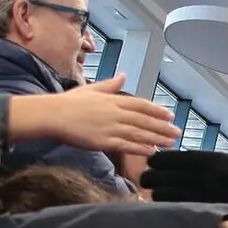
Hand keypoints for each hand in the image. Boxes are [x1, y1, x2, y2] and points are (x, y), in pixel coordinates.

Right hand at [13, 74, 180, 154]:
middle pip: (144, 120)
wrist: (50, 115)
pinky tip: (152, 151)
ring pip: (139, 133)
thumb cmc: (68, 103)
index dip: (157, 110)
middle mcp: (114, 113)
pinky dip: (140, 148)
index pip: (141, 104)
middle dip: (163, 127)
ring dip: (157, 138)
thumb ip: (110, 84)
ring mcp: (109, 127)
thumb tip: (123, 75)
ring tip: (170, 143)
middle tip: (178, 132)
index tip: (170, 115)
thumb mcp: (91, 89)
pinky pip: (125, 145)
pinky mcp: (102, 141)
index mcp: (112, 100)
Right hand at [141, 137, 227, 212]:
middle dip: (157, 176)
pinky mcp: (198, 209)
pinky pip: (179, 206)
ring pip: (172, 190)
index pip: (184, 159)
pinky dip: (169, 208)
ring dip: (161, 192)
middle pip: (172, 175)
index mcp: (209, 163)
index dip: (168, 159)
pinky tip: (159, 211)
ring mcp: (197, 193)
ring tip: (149, 195)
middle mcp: (199, 177)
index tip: (153, 160)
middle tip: (143, 179)